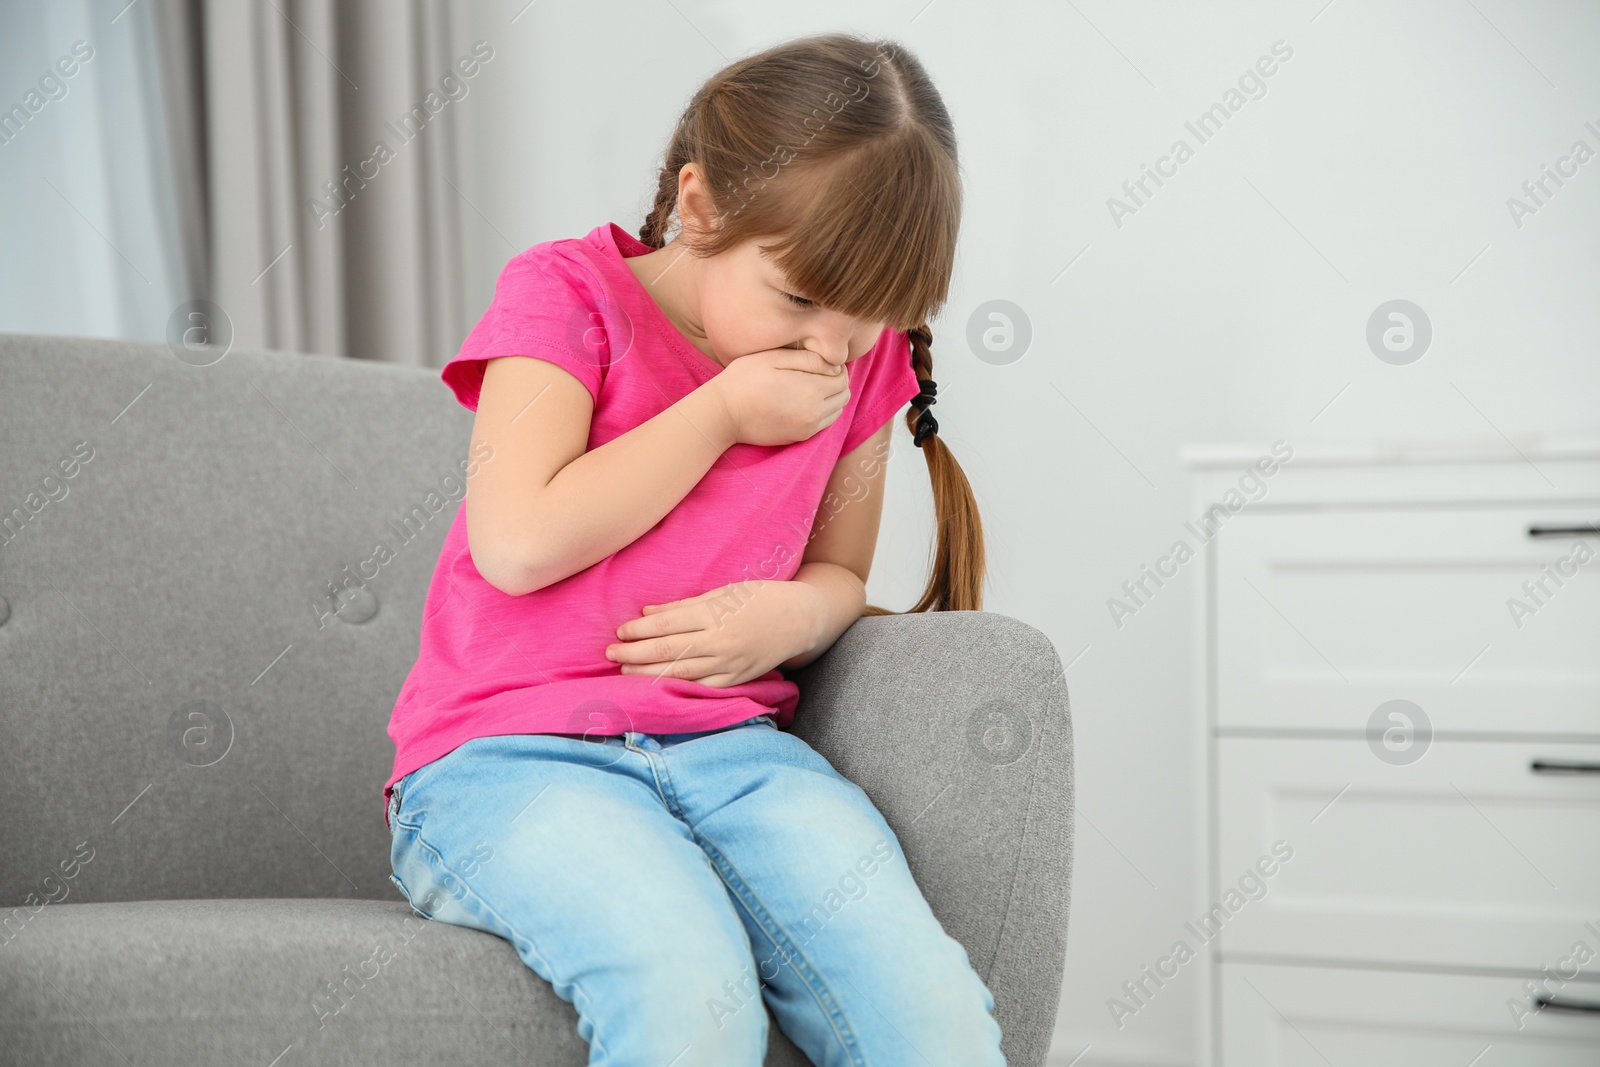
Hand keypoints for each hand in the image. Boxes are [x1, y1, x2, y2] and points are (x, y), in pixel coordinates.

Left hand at [604, 580, 819, 686]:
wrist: (800, 619)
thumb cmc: (760, 597)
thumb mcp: (723, 591)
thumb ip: (684, 605)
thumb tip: (648, 613)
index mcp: (714, 614)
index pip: (667, 624)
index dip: (639, 631)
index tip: (619, 632)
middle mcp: (719, 640)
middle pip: (667, 650)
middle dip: (634, 654)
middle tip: (610, 654)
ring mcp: (728, 662)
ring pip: (680, 672)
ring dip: (648, 674)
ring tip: (624, 672)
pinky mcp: (736, 678)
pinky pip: (702, 687)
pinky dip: (678, 688)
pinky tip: (659, 688)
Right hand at [711, 347, 849, 446]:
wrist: (723, 413)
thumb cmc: (744, 379)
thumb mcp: (775, 358)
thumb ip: (808, 359)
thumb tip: (835, 366)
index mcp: (811, 390)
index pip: (842, 379)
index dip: (837, 367)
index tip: (822, 362)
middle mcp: (814, 413)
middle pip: (844, 396)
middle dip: (837, 383)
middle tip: (819, 373)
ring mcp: (807, 428)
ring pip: (836, 412)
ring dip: (831, 399)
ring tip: (811, 387)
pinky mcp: (798, 437)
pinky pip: (823, 425)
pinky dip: (822, 413)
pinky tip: (803, 402)